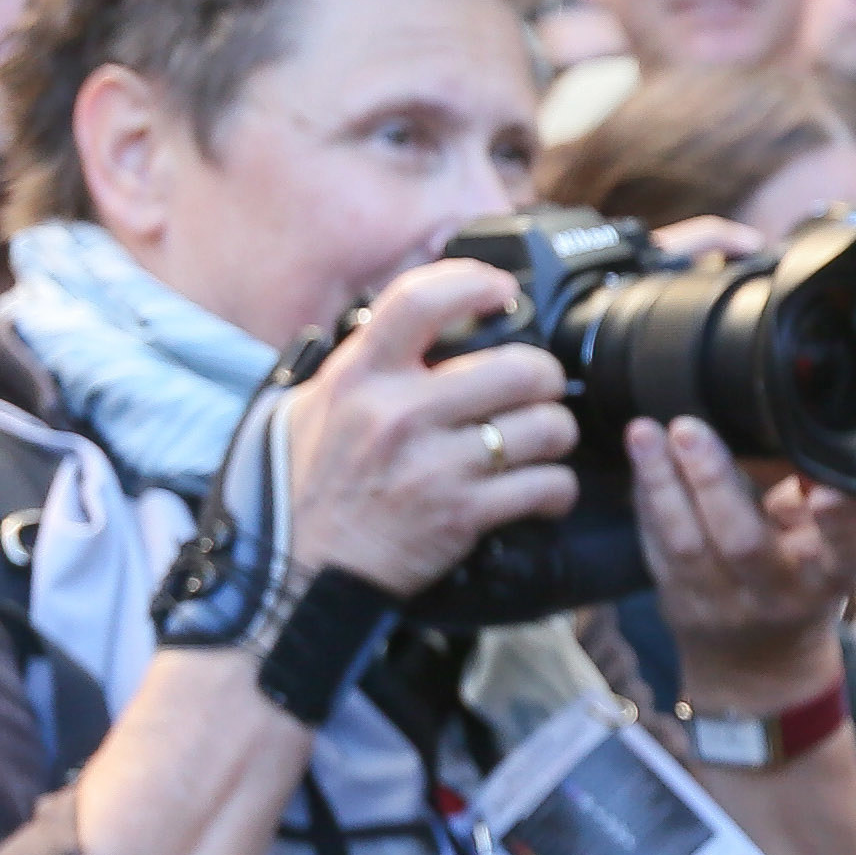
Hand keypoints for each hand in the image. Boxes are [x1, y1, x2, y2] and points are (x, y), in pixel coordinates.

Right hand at [282, 259, 580, 599]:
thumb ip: (366, 363)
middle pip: (522, 367)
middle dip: (545, 379)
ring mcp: (434, 465)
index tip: (500, 292)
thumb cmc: (308, 487)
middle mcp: (399, 414)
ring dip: (556, 435)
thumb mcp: (313, 408)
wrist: (298, 572)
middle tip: (535, 391)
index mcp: (360, 379)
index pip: (421, 301)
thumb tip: (419, 321)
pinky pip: (548, 485)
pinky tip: (541, 490)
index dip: (474, 282)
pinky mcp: (462, 514)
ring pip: (547, 426)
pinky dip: (557, 489)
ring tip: (539, 444)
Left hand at [633, 416, 855, 711]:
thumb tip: (796, 437)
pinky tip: (639, 459)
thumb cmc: (803, 586)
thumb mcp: (831, 553)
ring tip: (643, 433)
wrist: (758, 668)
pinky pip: (655, 547)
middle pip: (742, 543)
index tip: (826, 490)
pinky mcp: (676, 601)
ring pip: (684, 544)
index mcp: (828, 578)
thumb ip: (820, 505)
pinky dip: (645, 500)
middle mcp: (775, 595)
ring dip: (660, 483)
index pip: (843, 551)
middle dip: (712, 481)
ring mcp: (719, 604)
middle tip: (688, 429)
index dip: (838, 523)